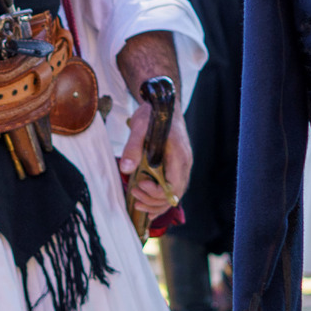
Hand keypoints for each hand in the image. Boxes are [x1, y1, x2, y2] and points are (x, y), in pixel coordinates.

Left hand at [119, 95, 191, 213]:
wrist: (164, 104)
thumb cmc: (154, 114)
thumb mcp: (140, 127)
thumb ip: (133, 147)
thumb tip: (125, 169)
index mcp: (179, 156)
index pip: (173, 186)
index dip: (156, 192)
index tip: (139, 185)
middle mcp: (184, 165)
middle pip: (174, 195)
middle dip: (153, 201)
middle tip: (134, 195)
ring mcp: (182, 167)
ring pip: (174, 196)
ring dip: (156, 204)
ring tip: (137, 205)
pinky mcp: (176, 168)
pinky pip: (172, 190)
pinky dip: (160, 200)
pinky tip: (147, 206)